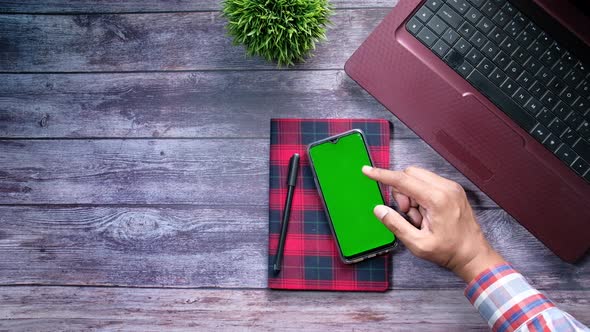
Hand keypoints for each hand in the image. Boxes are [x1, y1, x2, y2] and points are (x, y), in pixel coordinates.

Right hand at [362, 166, 504, 282]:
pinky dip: (420, 195)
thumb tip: (379, 209)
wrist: (474, 255)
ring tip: (418, 218)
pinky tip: (425, 214)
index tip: (366, 171)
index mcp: (437, 199)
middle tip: (406, 214)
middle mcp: (446, 187)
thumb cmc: (449, 251)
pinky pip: (427, 183)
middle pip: (409, 174)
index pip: (403, 180)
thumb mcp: (418, 244)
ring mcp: (451, 187)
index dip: (382, 175)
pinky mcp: (452, 189)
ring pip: (417, 177)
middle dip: (400, 191)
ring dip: (410, 194)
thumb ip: (396, 225)